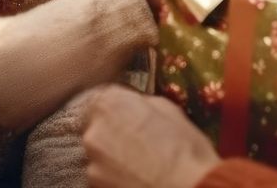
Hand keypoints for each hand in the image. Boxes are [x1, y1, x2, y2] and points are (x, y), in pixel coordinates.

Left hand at [81, 84, 220, 187]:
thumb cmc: (184, 151)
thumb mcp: (171, 112)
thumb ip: (145, 104)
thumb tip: (140, 107)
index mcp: (112, 104)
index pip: (104, 98)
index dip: (119, 107)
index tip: (129, 114)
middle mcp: (95, 131)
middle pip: (98, 126)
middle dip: (114, 131)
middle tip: (139, 141)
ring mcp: (92, 162)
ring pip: (100, 153)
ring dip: (114, 155)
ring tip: (140, 163)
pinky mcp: (94, 185)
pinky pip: (103, 175)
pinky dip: (115, 176)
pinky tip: (136, 177)